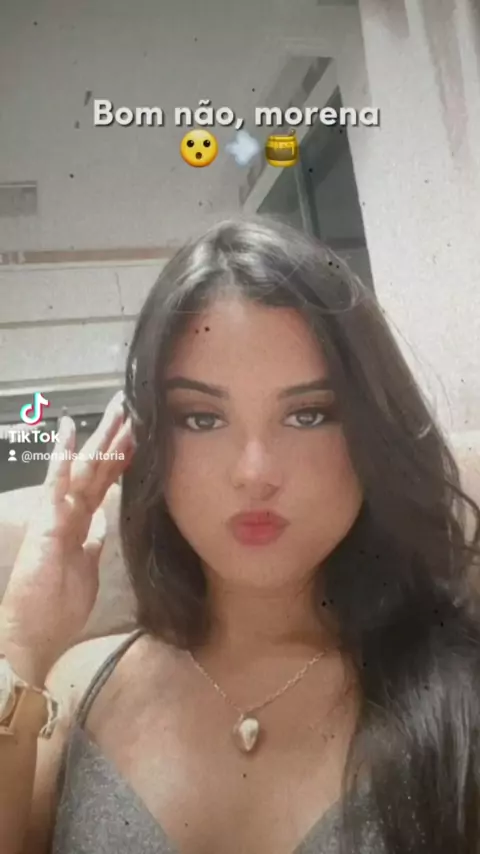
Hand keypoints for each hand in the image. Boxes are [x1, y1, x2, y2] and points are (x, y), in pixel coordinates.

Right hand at [0, 391, 133, 676]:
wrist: (31, 633)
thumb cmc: (55, 607)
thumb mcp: (85, 570)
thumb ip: (92, 545)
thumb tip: (103, 528)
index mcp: (78, 523)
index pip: (104, 483)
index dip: (121, 459)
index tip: (138, 435)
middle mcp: (67, 512)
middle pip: (97, 467)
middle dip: (114, 437)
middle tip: (130, 405)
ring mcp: (56, 514)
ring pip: (84, 467)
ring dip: (101, 438)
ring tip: (116, 408)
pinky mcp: (48, 521)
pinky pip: (58, 483)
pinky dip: (63, 456)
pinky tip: (70, 430)